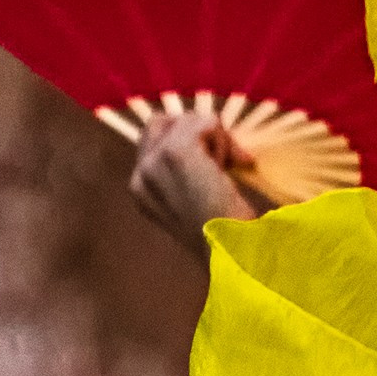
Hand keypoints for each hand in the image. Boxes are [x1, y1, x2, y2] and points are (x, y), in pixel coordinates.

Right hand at [128, 109, 265, 254]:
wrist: (234, 255)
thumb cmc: (225, 235)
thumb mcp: (196, 199)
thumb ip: (188, 169)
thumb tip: (205, 127)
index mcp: (140, 189)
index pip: (154, 138)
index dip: (190, 143)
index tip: (217, 169)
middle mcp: (140, 175)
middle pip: (163, 121)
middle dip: (196, 132)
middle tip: (225, 163)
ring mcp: (154, 163)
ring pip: (187, 120)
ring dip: (217, 139)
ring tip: (229, 170)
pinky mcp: (176, 152)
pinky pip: (205, 122)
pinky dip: (226, 139)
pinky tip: (236, 165)